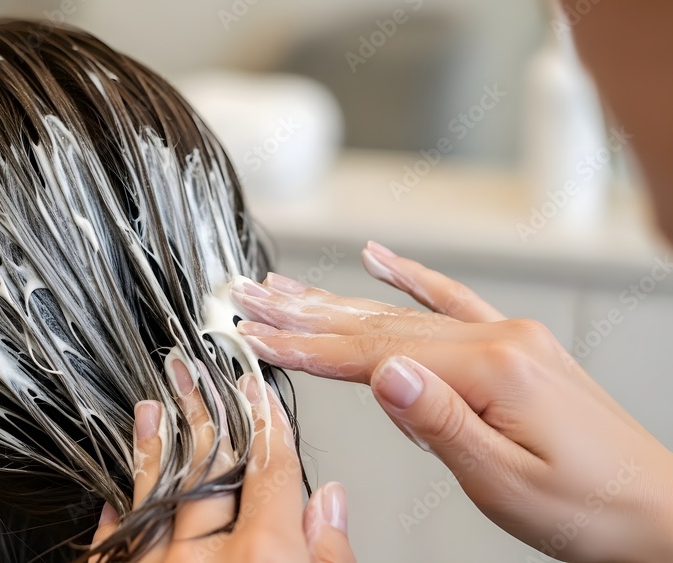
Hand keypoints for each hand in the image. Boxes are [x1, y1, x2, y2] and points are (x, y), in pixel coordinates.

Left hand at [90, 360, 355, 561]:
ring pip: (154, 501)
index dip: (268, 426)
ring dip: (153, 451)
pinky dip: (114, 522)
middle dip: (203, 415)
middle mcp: (203, 561)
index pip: (271, 472)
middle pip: (209, 472)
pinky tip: (110, 498)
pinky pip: (116, 549)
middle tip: (189, 372)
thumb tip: (328, 502)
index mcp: (263, 557)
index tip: (257, 390)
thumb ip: (329, 553)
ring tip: (150, 410)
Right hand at [230, 242, 672, 562]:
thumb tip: (383, 372)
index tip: (256, 337)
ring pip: (403, 312)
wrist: (658, 513)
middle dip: (304, 312)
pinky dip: (410, 280)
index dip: (307, 348)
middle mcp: (498, 339)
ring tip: (285, 287)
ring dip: (338, 301)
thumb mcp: (506, 481)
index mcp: (493, 369)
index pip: (374, 354)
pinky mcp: (513, 348)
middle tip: (249, 297)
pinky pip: (451, 302)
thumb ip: (439, 421)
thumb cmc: (589, 509)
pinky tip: (378, 261)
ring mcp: (506, 338)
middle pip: (378, 323)